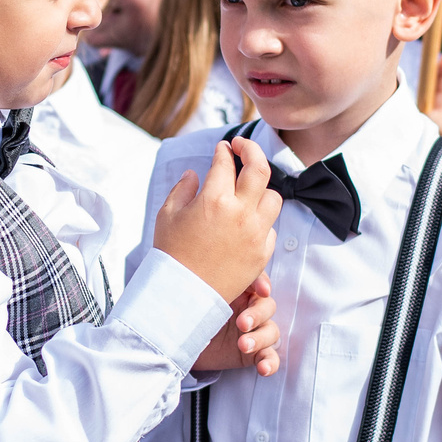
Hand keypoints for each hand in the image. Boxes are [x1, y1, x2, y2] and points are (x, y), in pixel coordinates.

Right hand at [153, 138, 279, 304]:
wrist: (183, 294)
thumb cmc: (171, 253)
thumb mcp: (167, 214)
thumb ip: (183, 188)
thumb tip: (194, 174)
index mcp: (214, 200)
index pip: (226, 162)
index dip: (224, 151)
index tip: (223, 148)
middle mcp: (240, 213)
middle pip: (260, 168)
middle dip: (252, 150)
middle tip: (243, 147)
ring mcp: (255, 234)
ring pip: (274, 197)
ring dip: (261, 189)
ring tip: (248, 190)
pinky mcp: (262, 254)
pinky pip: (271, 228)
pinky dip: (261, 221)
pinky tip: (247, 222)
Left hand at [193, 274, 281, 375]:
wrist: (176, 343)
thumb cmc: (188, 312)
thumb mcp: (196, 294)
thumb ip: (208, 281)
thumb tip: (208, 270)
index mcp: (239, 291)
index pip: (258, 282)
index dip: (262, 284)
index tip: (261, 290)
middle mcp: (249, 309)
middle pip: (267, 307)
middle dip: (257, 314)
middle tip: (242, 323)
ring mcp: (253, 331)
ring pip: (271, 332)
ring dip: (260, 339)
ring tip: (243, 345)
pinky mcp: (253, 354)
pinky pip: (270, 357)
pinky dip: (270, 363)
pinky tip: (263, 368)